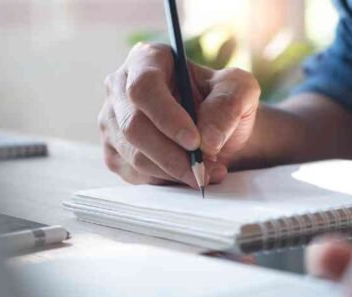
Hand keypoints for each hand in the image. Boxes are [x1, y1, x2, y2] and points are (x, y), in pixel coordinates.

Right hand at [99, 42, 260, 186]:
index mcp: (146, 59)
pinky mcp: (114, 152)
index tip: (194, 142)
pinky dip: (165, 181)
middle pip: (134, 126)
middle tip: (203, 170)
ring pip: (134, 155)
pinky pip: (134, 174)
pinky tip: (187, 176)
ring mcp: (112, 121)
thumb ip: (228, 105)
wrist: (214, 131)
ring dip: (173, 171)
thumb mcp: (239, 91)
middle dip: (172, 155)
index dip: (167, 117)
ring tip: (207, 173)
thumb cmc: (222, 103)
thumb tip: (208, 139)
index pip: (144, 86)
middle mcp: (120, 87)